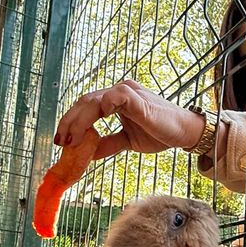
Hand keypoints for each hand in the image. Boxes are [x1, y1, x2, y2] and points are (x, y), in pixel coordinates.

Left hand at [54, 79, 204, 159]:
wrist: (184, 133)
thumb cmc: (160, 133)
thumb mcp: (127, 141)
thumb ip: (108, 143)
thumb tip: (87, 154)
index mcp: (115, 100)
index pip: (85, 106)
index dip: (71, 122)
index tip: (62, 141)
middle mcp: (119, 92)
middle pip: (84, 101)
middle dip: (69, 122)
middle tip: (61, 142)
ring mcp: (128, 92)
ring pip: (94, 100)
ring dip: (79, 120)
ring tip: (72, 139)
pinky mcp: (138, 98)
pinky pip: (116, 97)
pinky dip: (103, 107)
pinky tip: (95, 124)